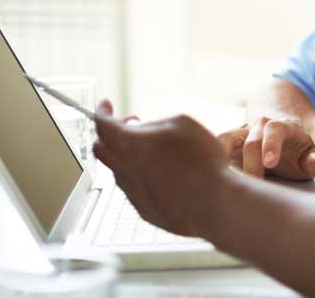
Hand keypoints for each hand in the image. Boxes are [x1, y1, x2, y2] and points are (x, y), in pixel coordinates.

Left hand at [92, 100, 227, 238]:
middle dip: (111, 135)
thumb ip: (157, 123)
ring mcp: (133, 193)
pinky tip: (170, 175)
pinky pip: (137, 188)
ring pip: (121, 169)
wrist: (212, 203)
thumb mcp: (182, 123)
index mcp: (130, 145)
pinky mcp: (145, 210)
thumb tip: (148, 130)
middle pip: (102, 150)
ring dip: (131, 156)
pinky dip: (145, 177)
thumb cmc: (200, 160)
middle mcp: (125, 170)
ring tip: (159, 151)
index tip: (106, 105)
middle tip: (131, 127)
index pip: (103, 125)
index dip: (103, 112)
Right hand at [215, 117, 314, 180]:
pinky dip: (208, 163)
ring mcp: (237, 135)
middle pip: (249, 142)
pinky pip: (212, 151)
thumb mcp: (307, 154)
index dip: (271, 146)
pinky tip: (206, 182)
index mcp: (278, 126)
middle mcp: (255, 128)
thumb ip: (314, 161)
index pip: (274, 131)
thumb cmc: (293, 150)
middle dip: (250, 165)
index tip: (270, 163)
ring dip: (221, 159)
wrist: (276, 133)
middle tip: (251, 187)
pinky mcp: (223, 146)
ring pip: (224, 141)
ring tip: (219, 183)